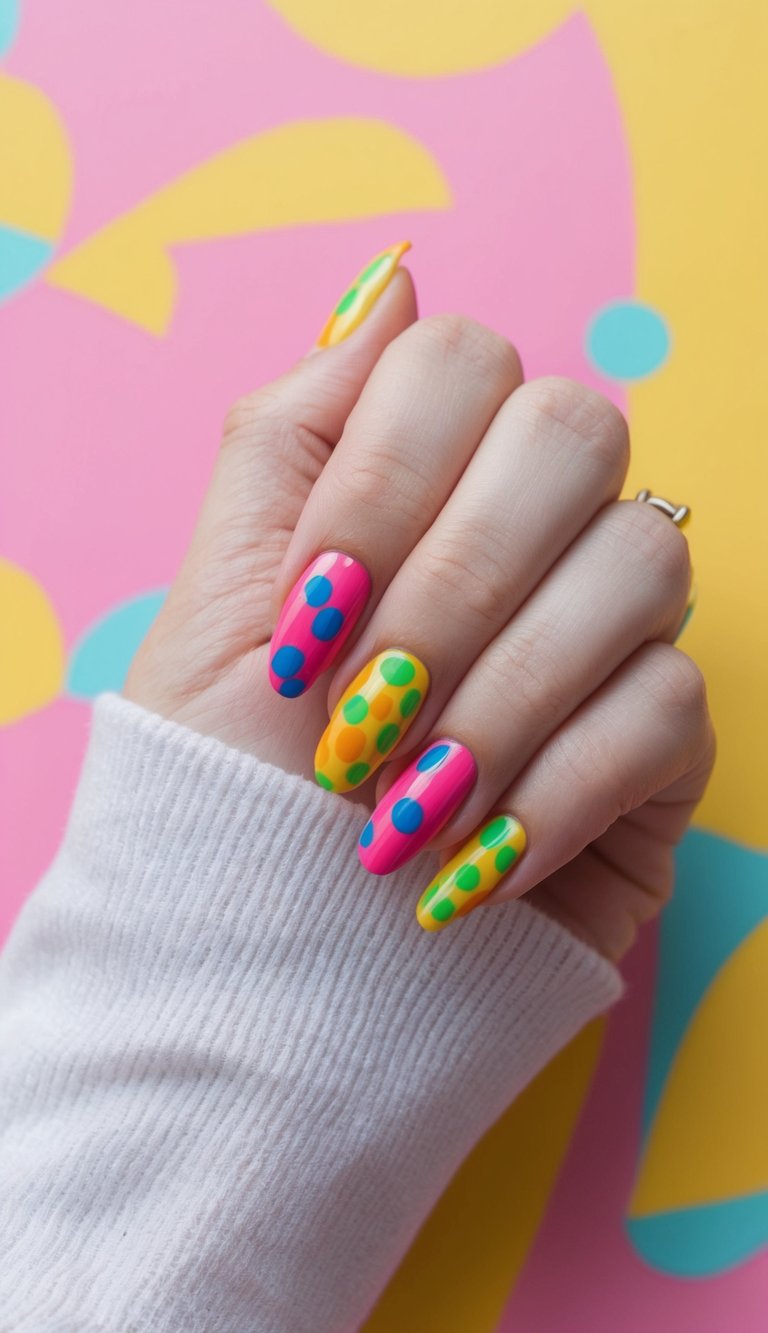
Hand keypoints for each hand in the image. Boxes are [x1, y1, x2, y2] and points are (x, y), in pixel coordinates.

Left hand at [125, 246, 714, 961]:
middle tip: (358, 708)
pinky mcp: (661, 746)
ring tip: (398, 806)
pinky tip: (471, 861)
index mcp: (425, 480)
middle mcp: (533, 531)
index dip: (387, 476)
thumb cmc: (238, 778)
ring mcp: (610, 632)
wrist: (275, 958)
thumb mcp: (224, 596)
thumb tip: (392, 275)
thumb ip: (294, 429)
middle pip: (575, 432)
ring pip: (640, 564)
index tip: (309, 609)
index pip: (463, 361)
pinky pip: (669, 709)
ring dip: (500, 697)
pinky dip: (554, 790)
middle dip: (452, 581)